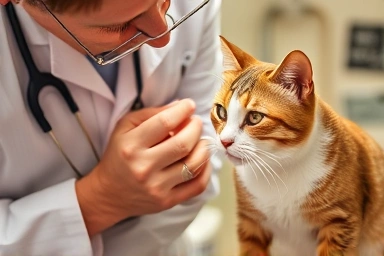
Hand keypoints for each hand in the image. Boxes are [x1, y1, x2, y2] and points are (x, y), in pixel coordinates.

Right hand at [76, 99, 211, 235]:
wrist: (108, 194)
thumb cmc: (119, 155)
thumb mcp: (125, 127)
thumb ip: (151, 114)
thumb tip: (180, 105)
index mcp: (131, 146)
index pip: (164, 123)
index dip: (182, 110)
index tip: (189, 105)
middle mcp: (144, 167)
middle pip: (183, 144)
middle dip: (195, 128)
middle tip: (195, 122)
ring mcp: (157, 187)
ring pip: (194, 164)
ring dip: (203, 147)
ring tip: (200, 140)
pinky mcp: (167, 201)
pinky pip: (197, 185)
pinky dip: (206, 169)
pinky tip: (202, 159)